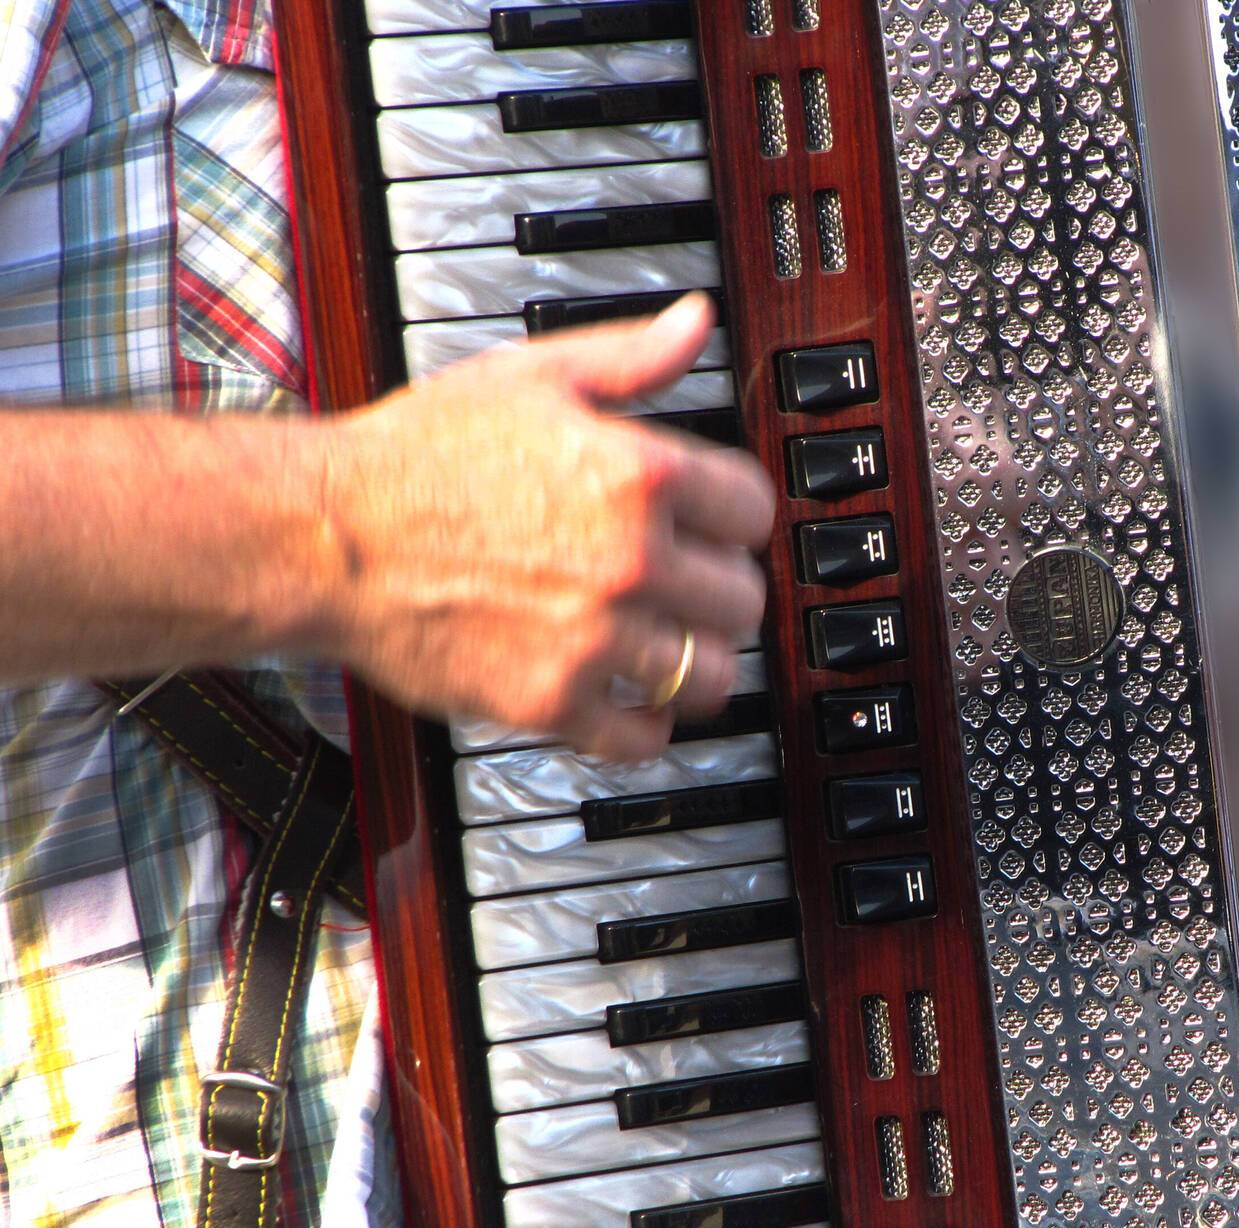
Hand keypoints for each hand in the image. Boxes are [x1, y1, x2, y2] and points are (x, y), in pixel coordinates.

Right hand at [314, 292, 772, 760]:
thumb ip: (630, 358)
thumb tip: (697, 321)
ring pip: (710, 674)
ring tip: (668, 646)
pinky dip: (647, 725)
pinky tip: (632, 700)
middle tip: (690, 589)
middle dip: (719, 591)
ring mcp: (594, 638)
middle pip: (742, 599)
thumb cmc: (418, 455)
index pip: (754, 511)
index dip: (735, 515)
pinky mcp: (553, 702)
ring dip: (695, 662)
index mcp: (638, 475)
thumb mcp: (531, 378)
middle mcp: (630, 561)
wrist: (325, 537)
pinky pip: (647, 737)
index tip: (715, 525)